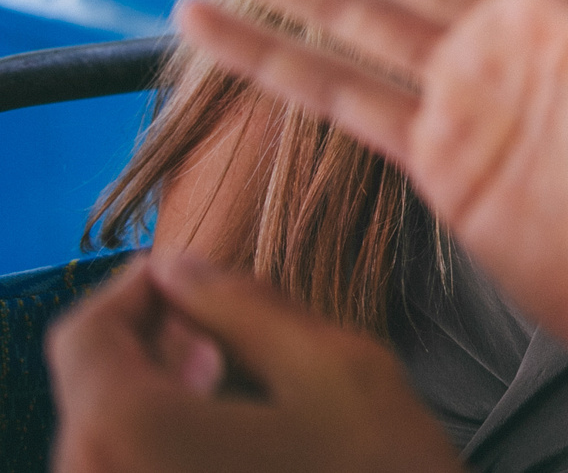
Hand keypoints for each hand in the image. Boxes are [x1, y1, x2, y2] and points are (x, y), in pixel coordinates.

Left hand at [47, 248, 460, 472]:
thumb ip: (245, 306)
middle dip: (145, 342)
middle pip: (89, 390)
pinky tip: (223, 436)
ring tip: (225, 374)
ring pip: (103, 440)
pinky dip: (157, 445)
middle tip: (212, 318)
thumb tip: (182, 270)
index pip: (86, 337)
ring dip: (151, 395)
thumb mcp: (333, 367)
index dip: (131, 290)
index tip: (179, 273)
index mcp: (137, 432)